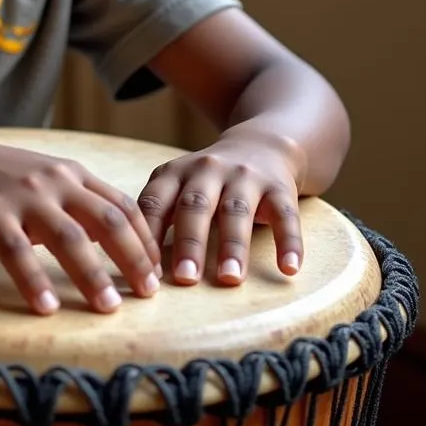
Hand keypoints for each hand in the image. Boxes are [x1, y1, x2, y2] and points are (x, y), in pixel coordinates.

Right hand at [0, 127, 161, 315]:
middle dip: (134, 259)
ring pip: (69, 239)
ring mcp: (21, 196)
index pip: (123, 206)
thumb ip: (70, 202)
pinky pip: (17, 253)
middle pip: (108, 221)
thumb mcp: (37, 179)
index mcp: (68, 173)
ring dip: (93, 276)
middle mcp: (52, 180)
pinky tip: (45, 309)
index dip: (146, 241)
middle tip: (149, 294)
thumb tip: (108, 239)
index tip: (159, 272)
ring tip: (108, 309)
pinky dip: (34, 282)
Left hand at [136, 134, 303, 286]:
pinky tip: (289, 269)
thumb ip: (159, 217)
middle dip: (189, 243)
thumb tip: (136, 267)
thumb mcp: (177, 186)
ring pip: (237, 212)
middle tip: (185, 278)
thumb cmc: (207, 182)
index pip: (155, 202)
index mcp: (175, 173)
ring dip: (233, 245)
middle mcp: (207, 171)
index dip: (148, 235)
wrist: (261, 145)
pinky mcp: (279, 188)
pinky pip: (285, 215)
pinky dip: (288, 242)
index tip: (145, 272)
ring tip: (230, 280)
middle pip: (195, 206)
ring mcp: (244, 177)